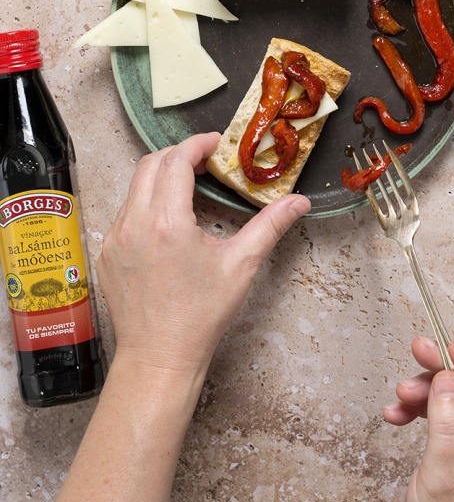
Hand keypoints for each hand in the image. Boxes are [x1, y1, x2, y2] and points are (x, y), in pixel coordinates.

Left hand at [96, 132, 310, 384]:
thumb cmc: (200, 316)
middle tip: (206, 160)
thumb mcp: (241, 266)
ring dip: (161, 177)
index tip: (217, 144)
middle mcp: (134, 224)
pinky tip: (169, 220)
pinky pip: (125, 213)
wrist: (159, 358)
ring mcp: (116, 239)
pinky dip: (147, 203)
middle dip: (179, 154)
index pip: (176, 160)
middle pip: (150, 164)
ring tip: (189, 186)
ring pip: (135, 187)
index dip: (197, 144)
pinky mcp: (107, 254)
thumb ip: (270, 226)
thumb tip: (299, 201)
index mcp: (167, 222)